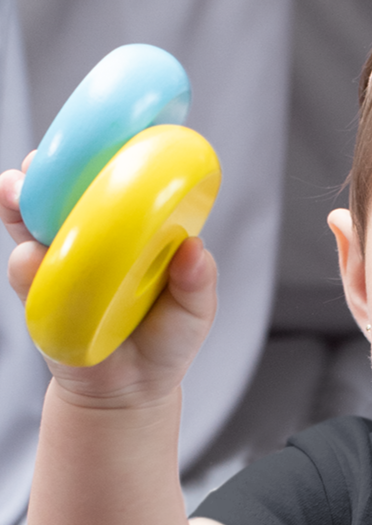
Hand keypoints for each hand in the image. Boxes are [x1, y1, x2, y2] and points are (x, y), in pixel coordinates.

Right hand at [0, 153, 217, 409]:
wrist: (131, 389)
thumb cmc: (166, 339)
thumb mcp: (194, 311)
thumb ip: (197, 283)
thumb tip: (196, 251)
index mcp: (128, 225)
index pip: (109, 177)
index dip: (98, 151)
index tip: (94, 135)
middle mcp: (88, 233)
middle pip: (58, 187)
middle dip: (45, 169)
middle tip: (41, 166)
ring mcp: (58, 258)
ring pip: (29, 219)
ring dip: (22, 204)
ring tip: (21, 197)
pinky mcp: (37, 292)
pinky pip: (23, 268)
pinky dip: (26, 261)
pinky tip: (33, 261)